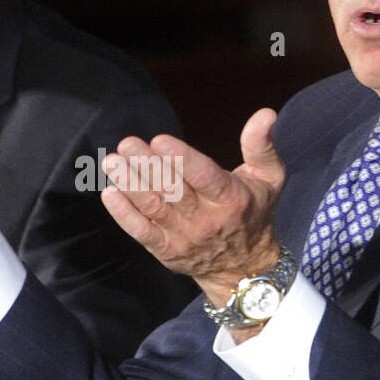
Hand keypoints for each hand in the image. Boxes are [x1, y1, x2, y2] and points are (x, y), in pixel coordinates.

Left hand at [100, 107, 285, 314]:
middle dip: (148, 166)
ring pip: (153, 208)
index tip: (160, 140)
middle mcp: (207, 220)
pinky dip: (124, 213)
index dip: (181, 159)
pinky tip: (110, 193)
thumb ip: (261, 145)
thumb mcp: (269, 178)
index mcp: (232, 198)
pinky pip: (141, 231)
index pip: (204, 177)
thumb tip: (265, 113)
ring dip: (130, 184)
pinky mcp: (166, 250)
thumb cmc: (254, 211)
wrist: (244, 267)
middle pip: (173, 190)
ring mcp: (184, 237)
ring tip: (112, 162)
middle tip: (127, 144)